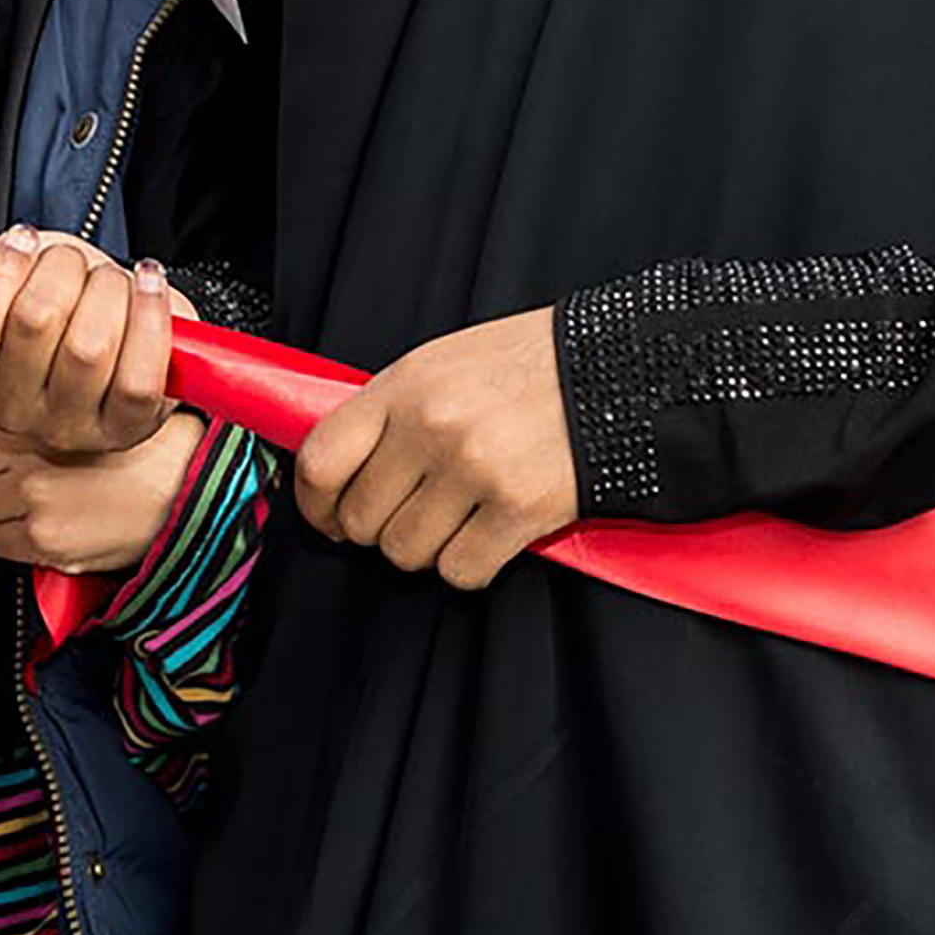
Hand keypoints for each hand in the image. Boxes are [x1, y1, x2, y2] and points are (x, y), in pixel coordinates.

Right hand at [0, 229, 173, 457]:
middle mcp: (14, 411)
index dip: (0, 273)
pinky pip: (139, 375)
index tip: (23, 239)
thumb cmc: (63, 306)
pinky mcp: (125, 429)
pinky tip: (148, 286)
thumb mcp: (14, 277)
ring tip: (111, 279)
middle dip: (63, 265)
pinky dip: (150, 314)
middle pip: (35, 322)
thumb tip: (6, 249)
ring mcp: (69, 426)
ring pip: (90, 346)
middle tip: (73, 261)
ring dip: (108, 287)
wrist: (119, 340)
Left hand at [0, 382, 203, 573]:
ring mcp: (30, 492)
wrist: (191, 479)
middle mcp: (22, 442)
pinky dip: (13, 536)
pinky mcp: (44, 536)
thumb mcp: (87, 388)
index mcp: (29, 398)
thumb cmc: (145, 435)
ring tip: (24, 494)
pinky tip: (44, 520)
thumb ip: (34, 384)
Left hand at [291, 306, 573, 591]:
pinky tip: (489, 534)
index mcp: (404, 385)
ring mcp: (473, 470)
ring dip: (426, 548)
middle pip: (361, 519)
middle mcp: (431, 427)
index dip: (314, 504)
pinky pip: (460, 571)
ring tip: (458, 519)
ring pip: (406, 552)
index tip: (326, 517)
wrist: (620, 371)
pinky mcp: (518, 510)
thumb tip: (343, 465)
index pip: (320, 460)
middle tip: (408, 515)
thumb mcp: (445, 363)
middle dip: (378, 529)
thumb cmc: (531, 366)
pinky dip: (470, 564)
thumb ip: (391, 409)